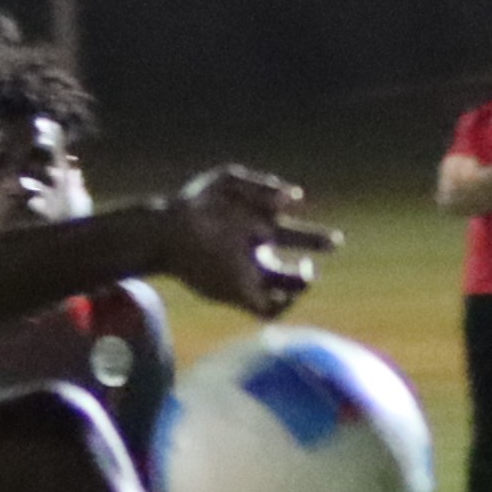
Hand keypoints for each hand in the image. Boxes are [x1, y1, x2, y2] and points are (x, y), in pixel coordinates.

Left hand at [153, 167, 335, 317]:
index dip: (314, 240)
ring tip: (304, 275)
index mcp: (261, 232)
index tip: (324, 238)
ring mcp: (247, 279)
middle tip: (327, 256)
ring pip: (286, 291)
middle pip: (295, 269)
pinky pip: (269, 311)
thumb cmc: (199, 203)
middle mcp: (258, 258)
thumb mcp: (230, 181)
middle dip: (313, 266)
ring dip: (300, 286)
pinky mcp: (237, 297)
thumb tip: (296, 197)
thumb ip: (263, 186)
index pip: (296, 241)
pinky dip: (283, 305)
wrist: (164, 231)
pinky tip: (285, 293)